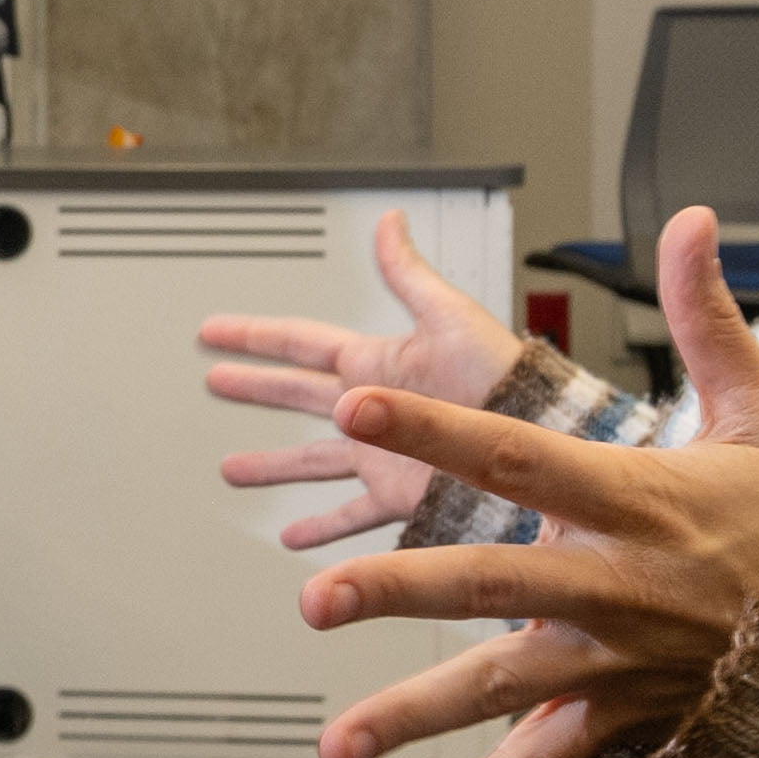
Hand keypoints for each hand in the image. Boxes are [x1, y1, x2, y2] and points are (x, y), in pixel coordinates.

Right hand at [196, 213, 531, 553]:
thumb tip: (389, 222)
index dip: (256, 336)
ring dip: (275, 466)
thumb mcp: (451, 319)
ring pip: (313, 460)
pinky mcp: (401, 496)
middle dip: (256, 389)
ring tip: (236, 470)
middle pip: (298, 397)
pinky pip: (350, 513)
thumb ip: (410, 275)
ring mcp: (385, 454)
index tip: (215, 332)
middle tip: (217, 382)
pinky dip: (322, 525)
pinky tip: (296, 535)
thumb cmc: (510, 383)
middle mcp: (376, 409)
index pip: (301, 345)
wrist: (543, 448)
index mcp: (379, 364)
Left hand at [289, 216, 758, 757]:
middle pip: (494, 586)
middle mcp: (618, 587)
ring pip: (502, 692)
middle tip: (317, 600)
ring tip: (332, 748)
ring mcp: (615, 664)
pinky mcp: (621, 720)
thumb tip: (689, 218)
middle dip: (404, 592)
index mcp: (641, 500)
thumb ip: (707, 317)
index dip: (436, 433)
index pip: (519, 456)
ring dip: (414, 719)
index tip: (354, 404)